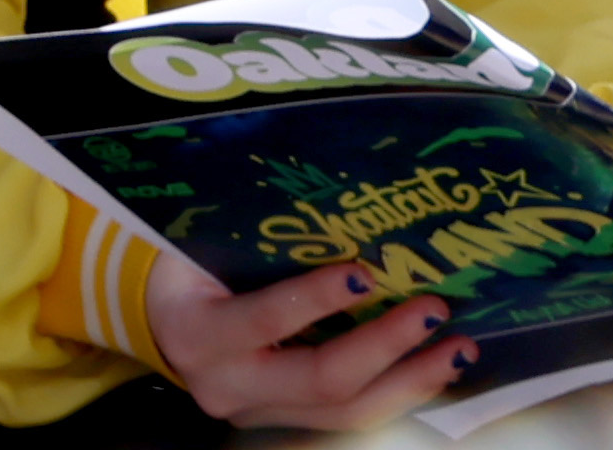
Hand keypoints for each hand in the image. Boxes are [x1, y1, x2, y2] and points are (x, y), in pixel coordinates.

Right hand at [150, 252, 462, 427]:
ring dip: (408, 381)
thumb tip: (334, 189)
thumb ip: (251, 230)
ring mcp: (255, 412)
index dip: (317, 298)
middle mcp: (226, 385)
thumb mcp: (199, 240)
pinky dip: (396, 393)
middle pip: (320, 379)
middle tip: (435, 309)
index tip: (365, 272)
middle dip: (386, 346)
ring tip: (456, 349)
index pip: (265, 319)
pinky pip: (345, 417)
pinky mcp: (280, 422)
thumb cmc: (181, 260)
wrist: (156, 319)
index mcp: (199, 331)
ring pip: (343, 413)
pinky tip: (431, 370)